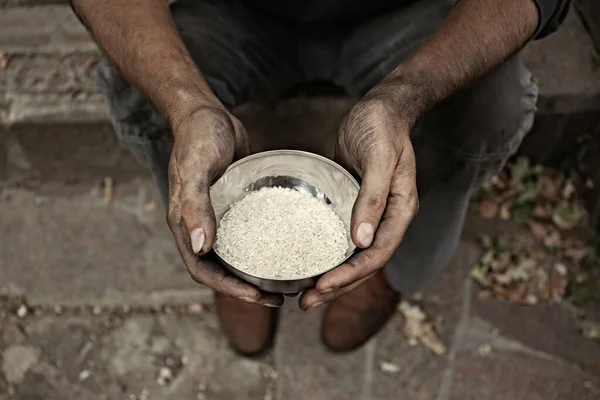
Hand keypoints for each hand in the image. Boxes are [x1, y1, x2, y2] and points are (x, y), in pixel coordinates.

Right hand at [167, 105, 282, 306]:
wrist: (206, 113)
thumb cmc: (197, 137)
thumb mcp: (196, 169)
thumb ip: (195, 207)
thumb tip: (200, 248)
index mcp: (185, 224)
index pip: (202, 270)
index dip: (228, 288)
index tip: (257, 295)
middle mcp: (201, 226)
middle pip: (221, 270)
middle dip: (246, 288)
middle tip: (279, 296)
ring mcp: (217, 217)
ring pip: (235, 255)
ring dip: (256, 272)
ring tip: (285, 280)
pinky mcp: (233, 206)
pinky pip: (247, 233)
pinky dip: (263, 246)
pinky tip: (286, 247)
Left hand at [299, 93, 418, 309]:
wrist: (380, 109)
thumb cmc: (382, 128)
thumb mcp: (379, 158)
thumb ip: (373, 199)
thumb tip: (362, 241)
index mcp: (400, 211)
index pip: (377, 254)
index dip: (350, 275)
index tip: (323, 286)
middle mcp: (387, 219)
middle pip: (364, 263)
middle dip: (337, 286)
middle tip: (307, 302)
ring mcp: (371, 214)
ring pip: (352, 256)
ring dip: (331, 277)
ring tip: (304, 295)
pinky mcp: (353, 206)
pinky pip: (341, 237)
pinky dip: (326, 253)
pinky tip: (307, 261)